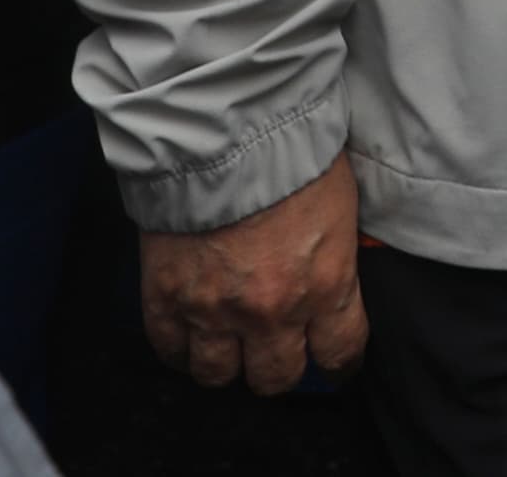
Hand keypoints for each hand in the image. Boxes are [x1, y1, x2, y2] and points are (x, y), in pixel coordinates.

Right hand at [141, 152, 365, 392]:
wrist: (226, 128)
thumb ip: (335, 257)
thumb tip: (332, 276)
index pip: (339, 352)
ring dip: (227, 366)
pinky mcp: (166, 297)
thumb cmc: (293, 152)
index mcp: (325, 286)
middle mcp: (272, 311)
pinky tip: (188, 339)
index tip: (334, 364)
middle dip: (280, 368)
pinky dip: (179, 350)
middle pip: (276, 377)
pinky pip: (169, 350)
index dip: (338, 364)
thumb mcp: (341, 206)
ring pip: (218, 375)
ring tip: (230, 348)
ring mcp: (213, 310)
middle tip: (278, 352)